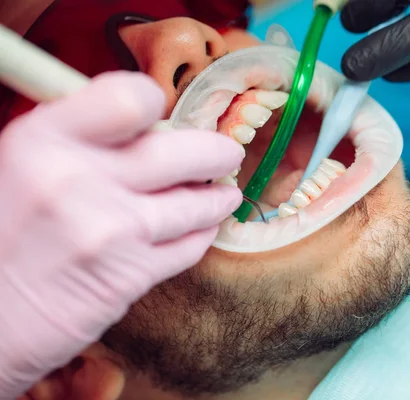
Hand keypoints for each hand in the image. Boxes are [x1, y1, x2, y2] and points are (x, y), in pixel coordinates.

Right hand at [0, 72, 243, 397]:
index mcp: (44, 140)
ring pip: (195, 204)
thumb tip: (140, 126)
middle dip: (215, 152)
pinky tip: (201, 229)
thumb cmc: (1, 236)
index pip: (128, 98)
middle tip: (227, 155)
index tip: (164, 115)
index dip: (152, 101)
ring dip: (217, 199)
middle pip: (182, 151)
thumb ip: (74, 142)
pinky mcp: (129, 275)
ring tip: (225, 195)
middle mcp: (80, 179)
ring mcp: (110, 230)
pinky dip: (200, 235)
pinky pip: (187, 247)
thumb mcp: (17, 167)